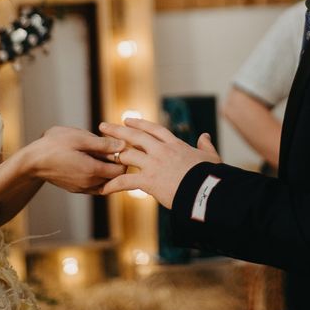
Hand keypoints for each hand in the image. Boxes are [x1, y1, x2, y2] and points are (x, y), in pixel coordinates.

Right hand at [25, 126, 125, 192]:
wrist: (31, 162)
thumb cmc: (54, 145)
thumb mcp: (79, 138)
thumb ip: (103, 144)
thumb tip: (123, 145)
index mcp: (92, 171)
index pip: (121, 170)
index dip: (124, 157)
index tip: (119, 144)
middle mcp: (89, 184)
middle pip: (115, 177)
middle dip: (117, 163)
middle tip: (110, 146)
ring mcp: (82, 188)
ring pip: (106, 183)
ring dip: (108, 170)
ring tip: (101, 153)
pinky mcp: (76, 189)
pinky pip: (95, 186)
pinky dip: (99, 176)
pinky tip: (93, 161)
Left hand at [98, 118, 220, 208]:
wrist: (207, 190)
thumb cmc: (211, 175)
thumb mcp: (211, 157)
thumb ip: (206, 145)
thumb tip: (206, 135)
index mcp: (175, 144)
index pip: (154, 129)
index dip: (140, 124)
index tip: (128, 120)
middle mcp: (162, 151)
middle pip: (135, 136)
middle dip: (117, 130)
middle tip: (103, 126)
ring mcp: (154, 165)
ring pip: (127, 155)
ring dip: (112, 155)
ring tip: (99, 155)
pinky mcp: (149, 181)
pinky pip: (126, 181)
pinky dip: (113, 185)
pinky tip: (103, 189)